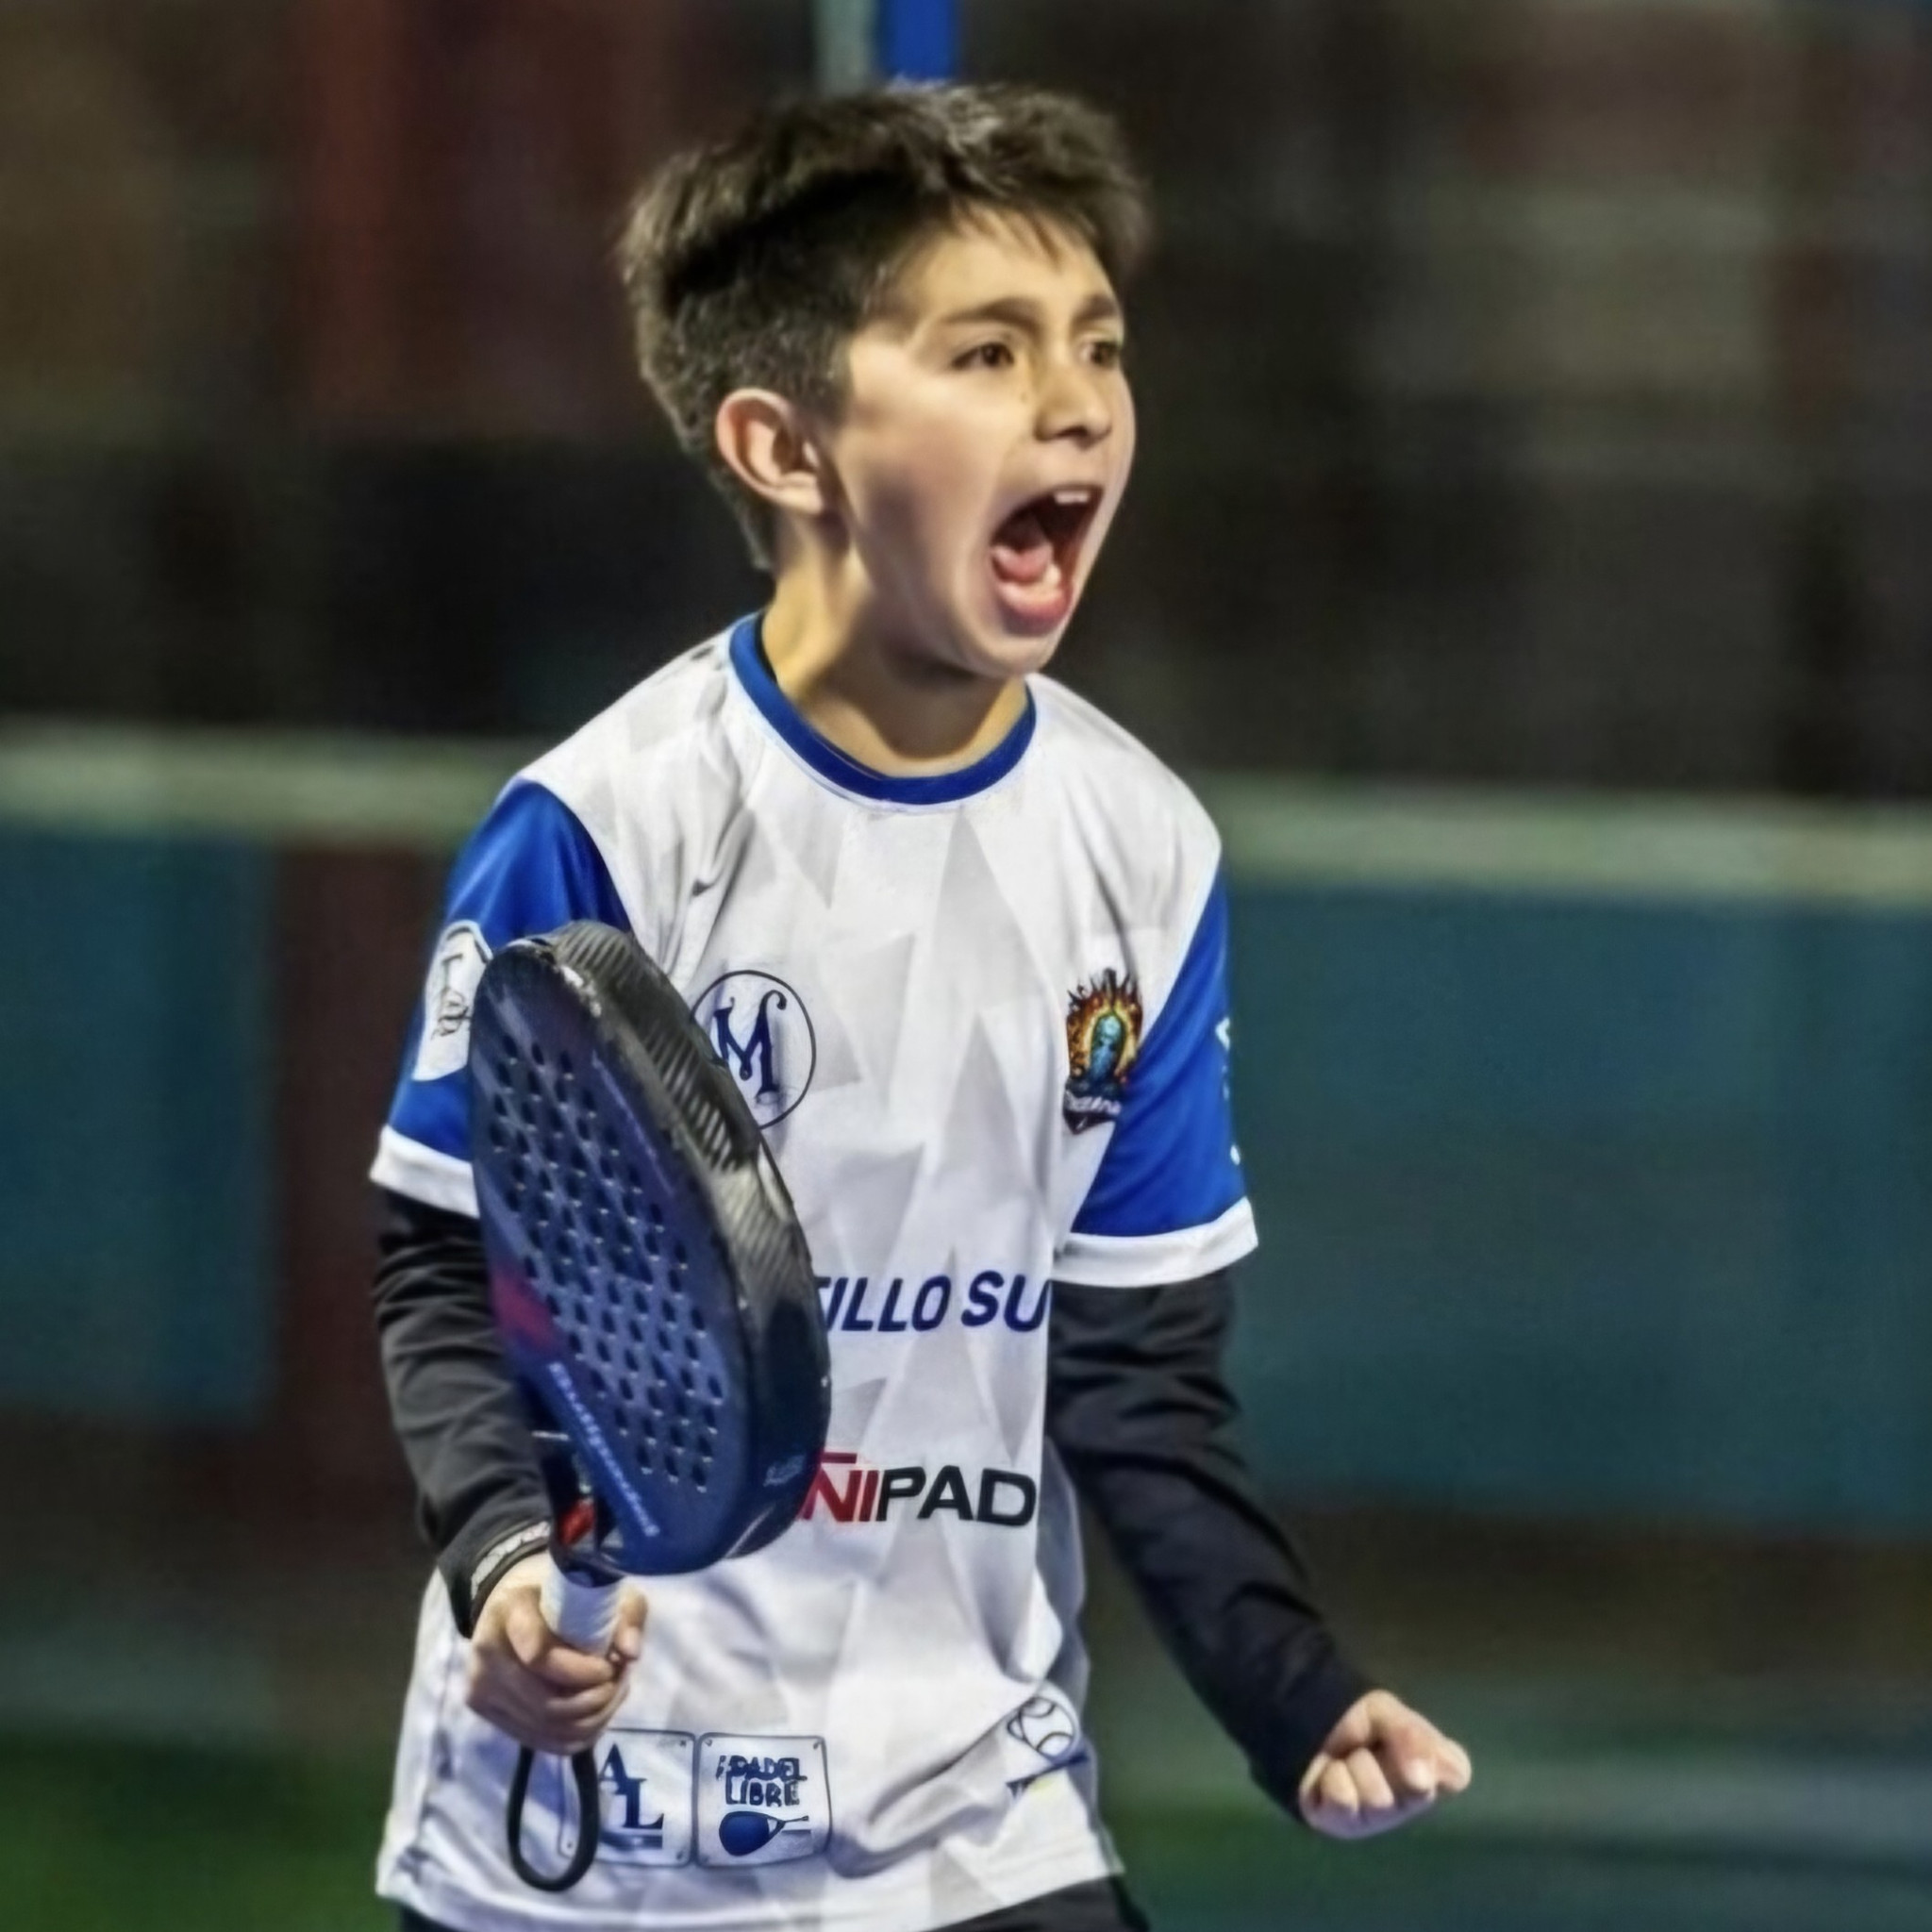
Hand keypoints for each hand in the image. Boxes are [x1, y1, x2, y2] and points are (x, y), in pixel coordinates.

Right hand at [465, 1554, 646, 1755]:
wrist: (511, 1605)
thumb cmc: (560, 1593)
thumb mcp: (599, 1587)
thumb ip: (623, 1613)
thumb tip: (631, 1654)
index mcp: (510, 1611)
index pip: (539, 1656)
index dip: (583, 1671)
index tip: (612, 1663)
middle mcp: (488, 1653)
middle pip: (547, 1702)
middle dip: (595, 1700)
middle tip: (619, 1681)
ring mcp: (481, 1688)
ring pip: (546, 1727)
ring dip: (592, 1718)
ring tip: (611, 1694)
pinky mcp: (485, 1713)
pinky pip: (541, 1741)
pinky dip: (577, 1734)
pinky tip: (594, 1712)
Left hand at [1298, 1690, 1470, 1840]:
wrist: (1306, 1720)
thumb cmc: (1356, 1721)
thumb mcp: (1387, 1713)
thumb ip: (1413, 1737)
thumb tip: (1423, 1782)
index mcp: (1430, 1771)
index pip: (1455, 1772)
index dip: (1425, 1751)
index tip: (1403, 1733)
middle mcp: (1409, 1802)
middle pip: (1415, 1790)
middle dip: (1387, 1757)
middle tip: (1370, 1746)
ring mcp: (1376, 1819)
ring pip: (1378, 1799)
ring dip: (1357, 1766)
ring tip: (1347, 1759)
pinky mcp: (1341, 1826)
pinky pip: (1345, 1802)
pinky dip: (1334, 1779)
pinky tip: (1329, 1774)